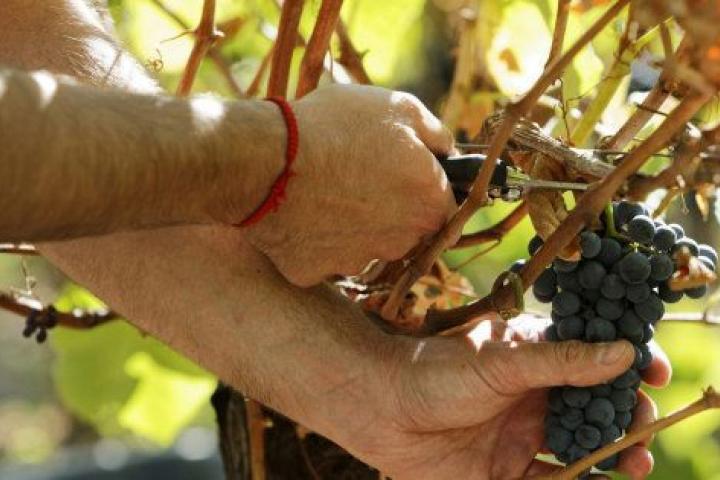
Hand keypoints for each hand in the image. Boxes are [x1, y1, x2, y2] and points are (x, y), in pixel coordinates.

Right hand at [247, 84, 456, 286]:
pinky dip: (313, 237)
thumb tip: (446, 149)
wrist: (268, 160)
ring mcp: (356, 262)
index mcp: (429, 204)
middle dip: (389, 207)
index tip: (399, 169)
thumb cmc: (336, 127)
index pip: (443, 203)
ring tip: (323, 189)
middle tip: (356, 174)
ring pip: (362, 245)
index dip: (422, 184)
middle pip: (405, 229)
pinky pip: (319, 255)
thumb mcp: (397, 108)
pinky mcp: (314, 271)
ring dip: (352, 224)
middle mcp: (401, 242)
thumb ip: (434, 133)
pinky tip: (298, 210)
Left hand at [328, 317, 670, 479]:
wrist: (380, 408)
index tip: (654, 372)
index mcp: (533, 362)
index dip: (625, 366)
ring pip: (579, 452)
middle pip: (593, 411)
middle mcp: (531, 399)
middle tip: (644, 427)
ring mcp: (518, 438)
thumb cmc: (436, 371)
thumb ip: (561, 360)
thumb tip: (624, 351)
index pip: (592, 362)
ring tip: (635, 464)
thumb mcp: (502, 360)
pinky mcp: (502, 474)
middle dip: (626, 419)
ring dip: (611, 457)